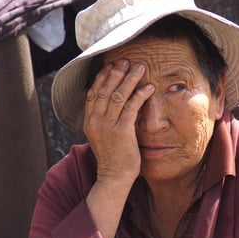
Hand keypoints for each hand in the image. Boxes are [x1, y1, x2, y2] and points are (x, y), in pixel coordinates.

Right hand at [84, 59, 153, 184]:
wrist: (114, 177)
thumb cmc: (113, 157)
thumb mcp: (101, 135)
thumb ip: (103, 120)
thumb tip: (110, 104)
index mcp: (89, 121)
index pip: (93, 93)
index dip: (102, 77)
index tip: (111, 65)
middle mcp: (95, 121)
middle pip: (104, 89)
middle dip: (116, 73)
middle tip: (126, 61)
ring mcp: (108, 126)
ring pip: (117, 95)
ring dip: (130, 79)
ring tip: (140, 67)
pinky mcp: (122, 131)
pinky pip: (131, 107)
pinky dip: (140, 95)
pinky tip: (148, 87)